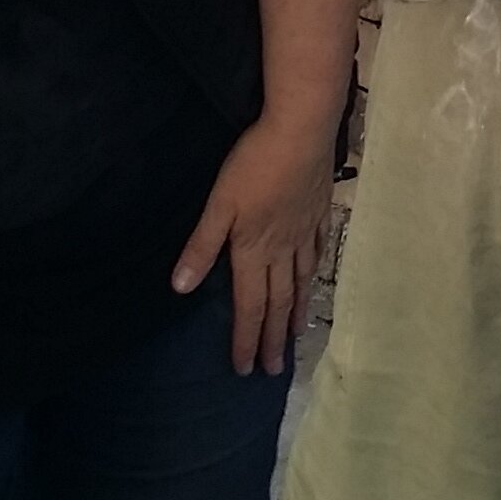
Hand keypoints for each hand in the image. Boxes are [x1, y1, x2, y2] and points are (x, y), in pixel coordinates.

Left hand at [172, 112, 338, 375]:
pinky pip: (317, 254)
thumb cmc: (254, 164)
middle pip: (278, 302)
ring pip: (301, 282)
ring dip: (296, 313)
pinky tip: (313, 280)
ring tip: (297, 335)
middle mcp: (282, 249)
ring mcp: (304, 232)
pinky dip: (313, 275)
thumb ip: (202, 245)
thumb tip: (181, 287)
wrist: (301, 131)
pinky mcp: (318, 213)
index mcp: (254, 250)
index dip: (245, 338)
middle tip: (276, 369)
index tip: (245, 369)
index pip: (249, 305)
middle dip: (273, 338)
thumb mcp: (220, 203)